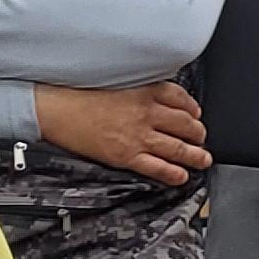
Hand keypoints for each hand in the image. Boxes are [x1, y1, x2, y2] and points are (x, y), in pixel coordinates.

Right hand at [33, 81, 213, 185]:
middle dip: (198, 133)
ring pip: (177, 148)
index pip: (181, 99)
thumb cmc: (78, 93)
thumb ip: (139, 88)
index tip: (195, 113)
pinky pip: (157, 167)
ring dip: (195, 155)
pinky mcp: (126, 155)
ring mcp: (138, 136)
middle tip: (201, 137)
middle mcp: (146, 113)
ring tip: (203, 159)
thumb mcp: (116, 82)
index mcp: (144, 91)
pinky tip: (182, 176)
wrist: (55, 108)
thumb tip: (156, 96)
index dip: (192, 108)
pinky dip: (173, 173)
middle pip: (185, 124)